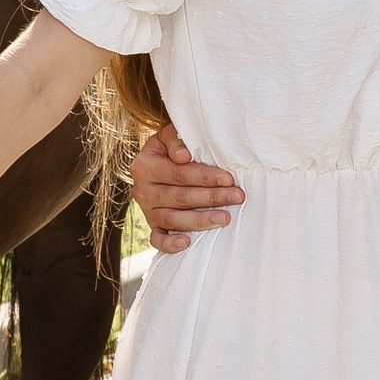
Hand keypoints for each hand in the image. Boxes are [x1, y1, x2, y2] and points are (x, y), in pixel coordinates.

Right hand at [128, 127, 245, 253]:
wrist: (157, 161)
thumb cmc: (171, 147)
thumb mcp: (169, 136)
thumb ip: (176, 140)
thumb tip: (183, 157)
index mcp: (144, 166)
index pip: (178, 173)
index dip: (204, 177)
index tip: (228, 178)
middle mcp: (143, 190)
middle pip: (179, 197)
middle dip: (211, 197)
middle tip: (237, 197)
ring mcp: (147, 210)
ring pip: (173, 219)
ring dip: (200, 220)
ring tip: (225, 218)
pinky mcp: (152, 225)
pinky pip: (157, 239)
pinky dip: (169, 244)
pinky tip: (187, 243)